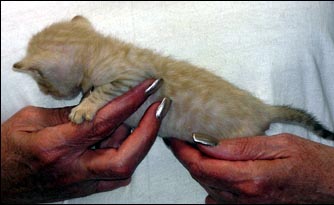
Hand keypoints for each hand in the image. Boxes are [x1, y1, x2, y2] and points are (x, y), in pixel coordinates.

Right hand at [1, 79, 167, 202]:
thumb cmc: (6, 149)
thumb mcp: (29, 119)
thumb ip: (68, 113)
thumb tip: (99, 105)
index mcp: (56, 145)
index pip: (103, 122)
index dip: (130, 102)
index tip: (149, 86)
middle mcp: (73, 169)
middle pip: (125, 157)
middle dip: (149, 131)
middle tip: (160, 106)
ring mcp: (80, 184)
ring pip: (125, 167)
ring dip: (138, 140)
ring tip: (139, 117)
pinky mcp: (84, 190)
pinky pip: (116, 176)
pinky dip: (127, 155)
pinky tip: (123, 139)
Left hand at [166, 133, 333, 203]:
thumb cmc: (316, 164)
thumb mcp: (281, 145)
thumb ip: (242, 146)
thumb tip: (209, 142)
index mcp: (251, 178)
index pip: (203, 165)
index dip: (183, 151)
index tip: (174, 136)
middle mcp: (245, 197)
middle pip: (201, 177)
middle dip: (185, 157)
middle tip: (177, 139)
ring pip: (207, 187)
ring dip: (196, 168)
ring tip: (189, 149)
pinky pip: (219, 198)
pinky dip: (210, 182)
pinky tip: (211, 169)